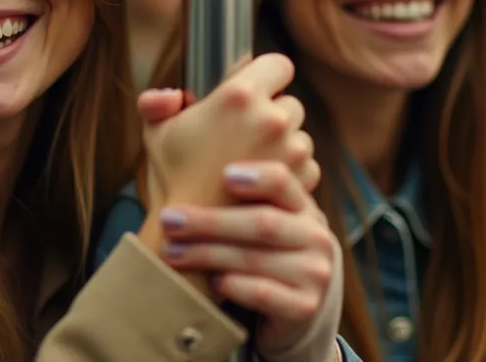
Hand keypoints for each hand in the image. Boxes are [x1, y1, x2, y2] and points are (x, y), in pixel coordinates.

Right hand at [140, 53, 314, 207]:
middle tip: (246, 134)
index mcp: (240, 95)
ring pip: (301, 135)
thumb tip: (173, 96)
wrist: (191, 233)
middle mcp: (272, 118)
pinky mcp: (301, 180)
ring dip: (285, 144)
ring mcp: (291, 150)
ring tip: (253, 162)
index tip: (256, 90)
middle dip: (274, 113)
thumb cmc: (171, 177)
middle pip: (291, 102)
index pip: (279, 65)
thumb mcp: (154, 133)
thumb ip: (156, 103)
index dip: (268, 75)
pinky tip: (264, 184)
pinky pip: (307, 165)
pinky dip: (292, 172)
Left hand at [158, 161, 342, 361]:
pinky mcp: (305, 308)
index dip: (256, 176)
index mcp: (304, 209)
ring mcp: (315, 274)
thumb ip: (239, 201)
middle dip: (210, 221)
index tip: (224, 174)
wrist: (296, 314)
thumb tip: (182, 171)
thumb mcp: (265, 225)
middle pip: (262, 222)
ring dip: (207, 254)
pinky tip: (211, 282)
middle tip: (169, 220)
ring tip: (172, 252)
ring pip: (255, 259)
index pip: (284, 182)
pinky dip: (233, 285)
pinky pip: (263, 293)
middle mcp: (316, 238)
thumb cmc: (265, 258)